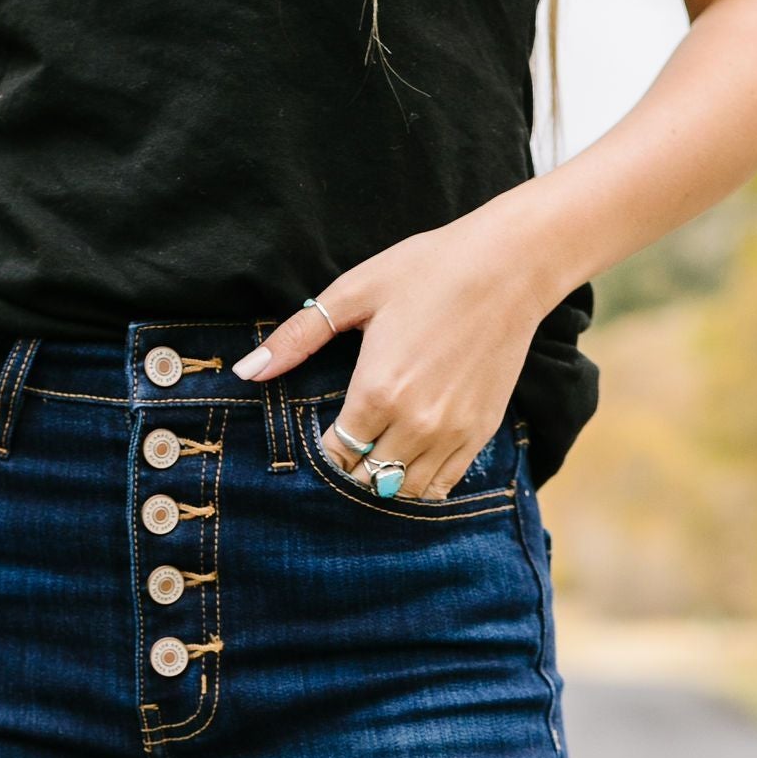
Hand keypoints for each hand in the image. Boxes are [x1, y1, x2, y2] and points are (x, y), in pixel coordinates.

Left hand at [234, 192, 561, 499]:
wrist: (509, 266)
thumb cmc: (427, 270)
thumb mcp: (353, 293)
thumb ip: (297, 338)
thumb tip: (248, 372)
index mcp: (376, 392)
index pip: (334, 456)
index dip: (323, 452)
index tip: (322, 437)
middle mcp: (414, 423)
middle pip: (366, 480)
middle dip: (351, 470)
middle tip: (347, 447)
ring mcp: (451, 434)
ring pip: (403, 491)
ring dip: (384, 481)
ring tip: (376, 455)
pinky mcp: (479, 433)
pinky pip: (442, 485)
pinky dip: (420, 483)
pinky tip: (408, 460)